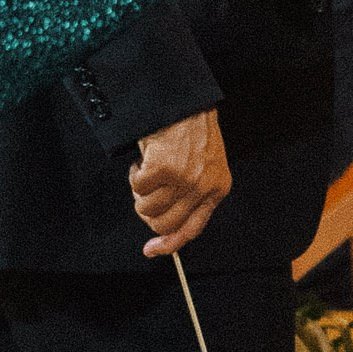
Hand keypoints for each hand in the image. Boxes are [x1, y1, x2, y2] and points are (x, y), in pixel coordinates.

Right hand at [130, 109, 230, 257]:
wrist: (186, 102)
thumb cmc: (193, 131)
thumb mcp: (204, 167)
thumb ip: (191, 196)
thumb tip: (163, 229)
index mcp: (217, 189)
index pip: (192, 229)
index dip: (169, 244)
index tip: (150, 249)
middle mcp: (203, 188)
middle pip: (164, 224)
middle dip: (148, 212)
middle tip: (146, 192)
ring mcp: (184, 180)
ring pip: (147, 208)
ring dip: (140, 192)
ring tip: (147, 170)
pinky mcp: (163, 169)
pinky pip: (137, 188)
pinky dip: (135, 175)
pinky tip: (145, 159)